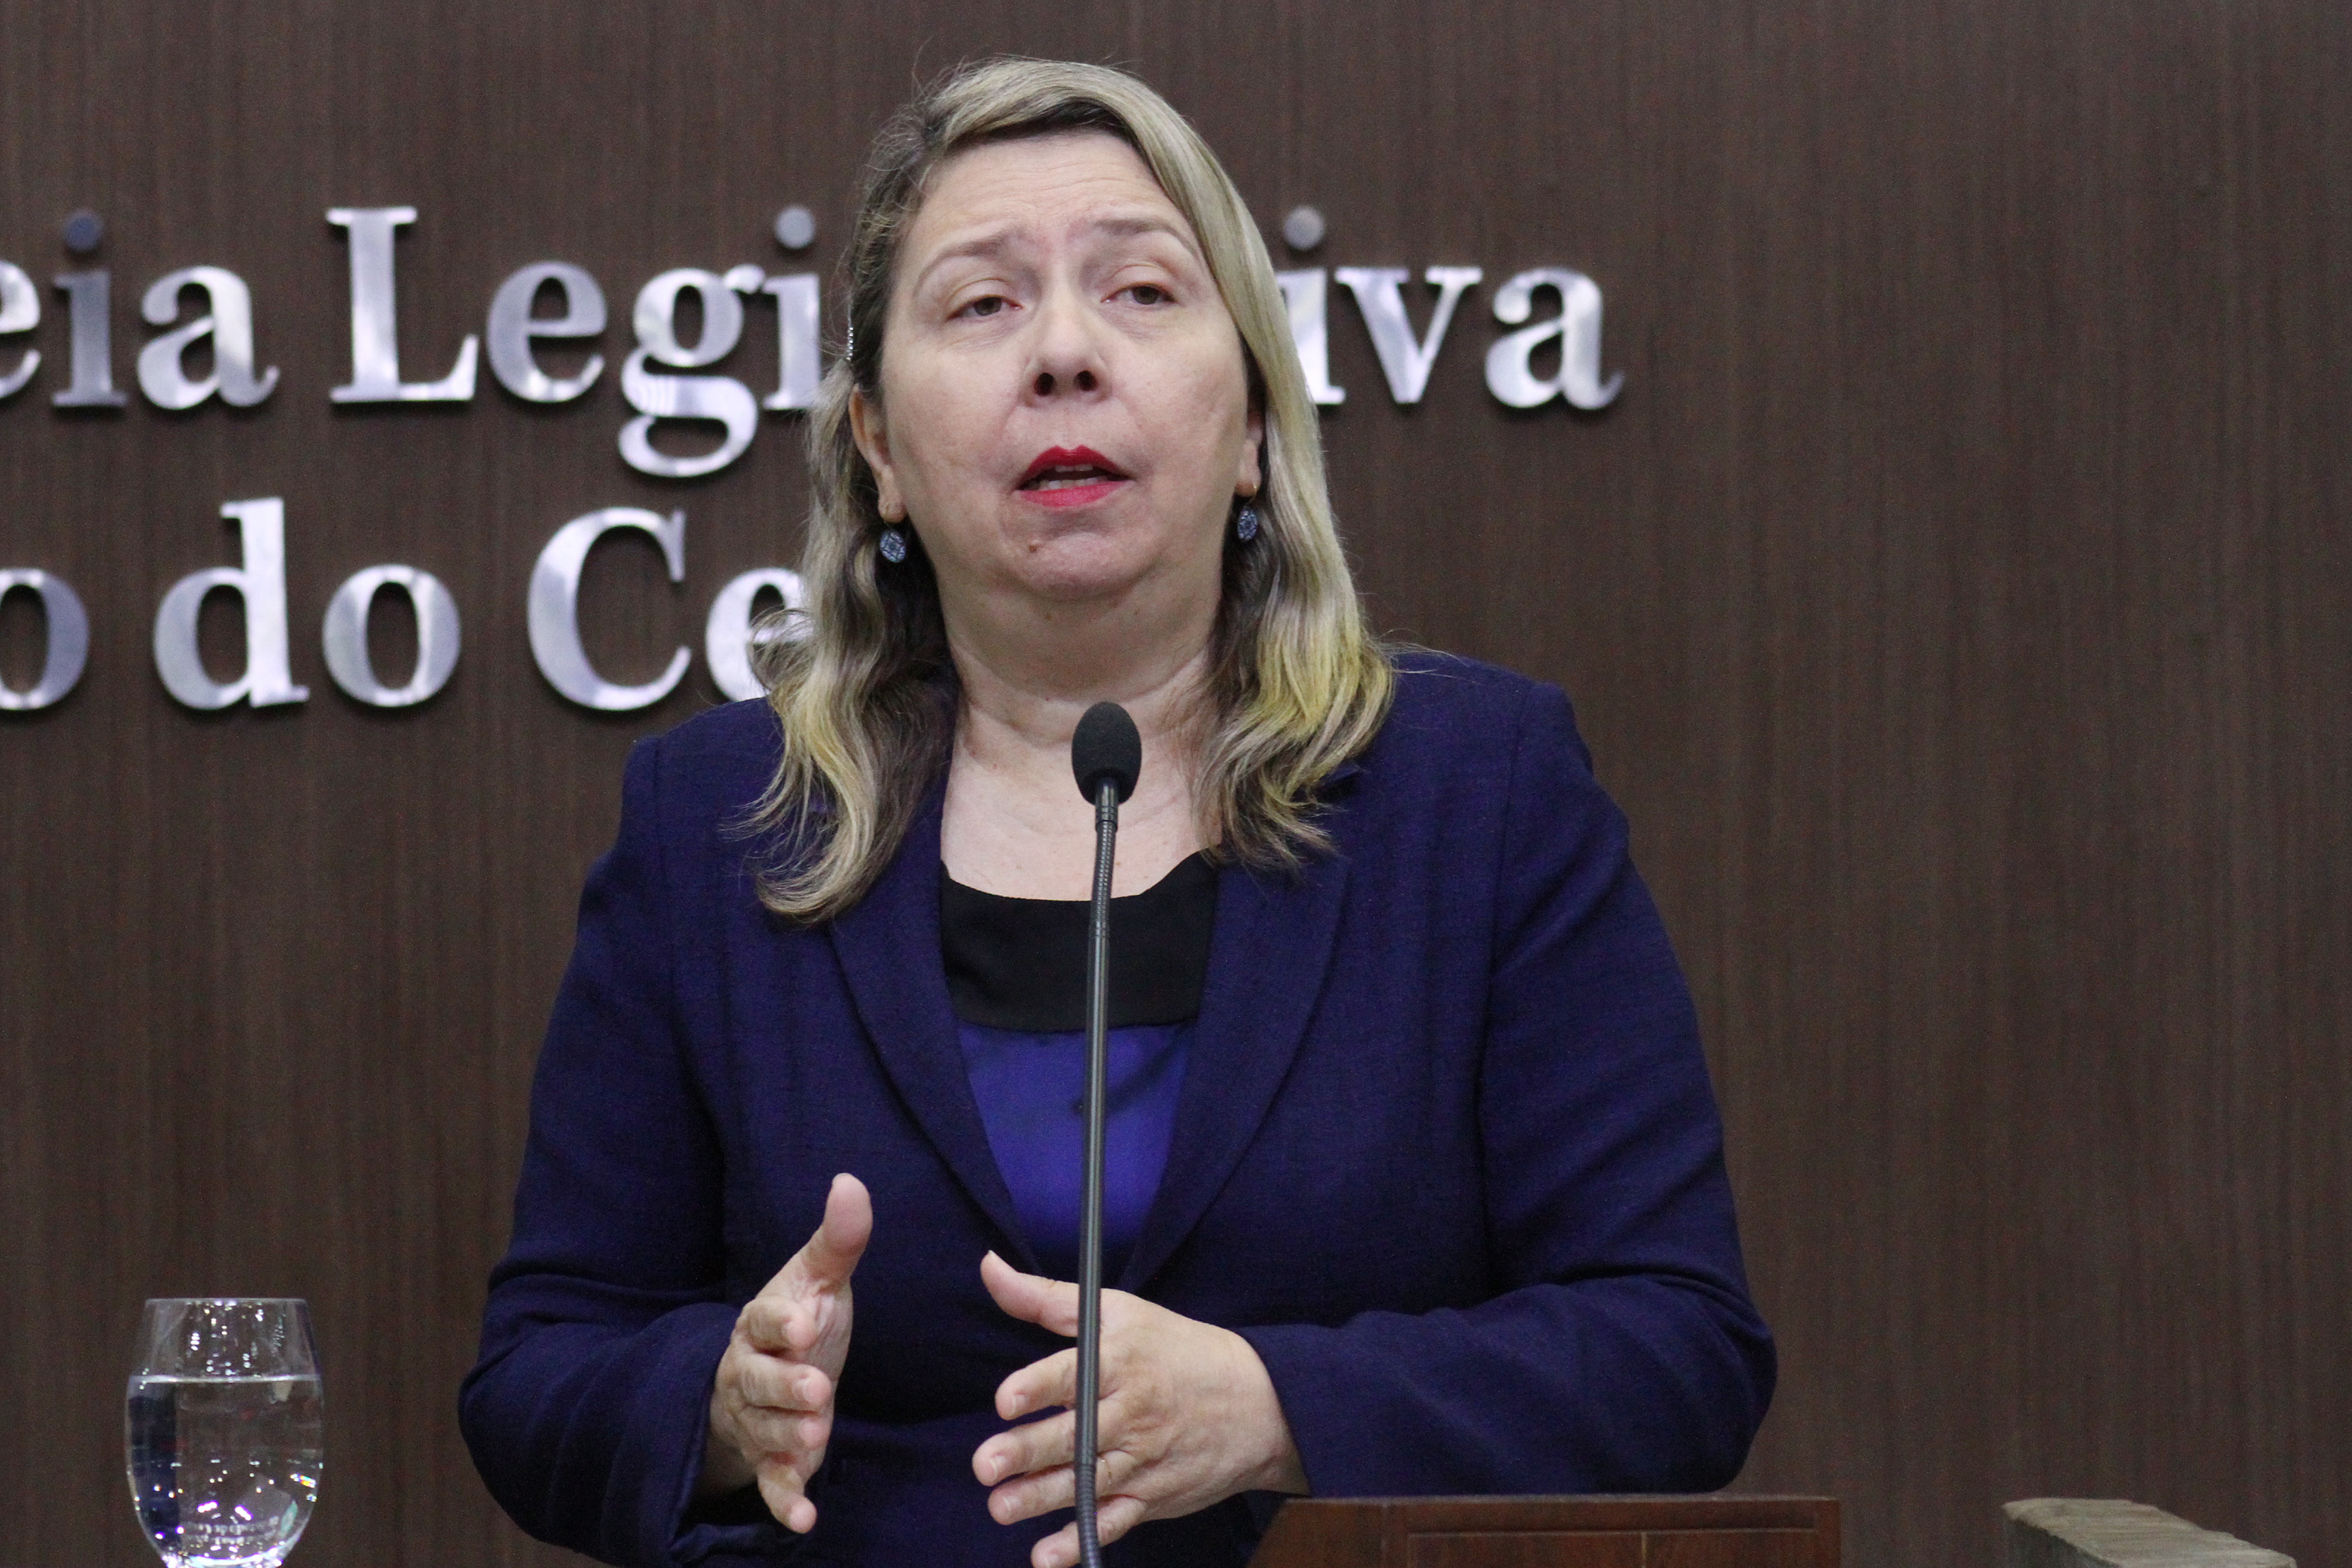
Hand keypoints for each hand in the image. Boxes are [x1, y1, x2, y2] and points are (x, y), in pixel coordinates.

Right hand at [700, 1173, 871, 1531]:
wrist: (775, 1374)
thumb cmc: (802, 1321)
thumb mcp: (820, 1280)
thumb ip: (838, 1240)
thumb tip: (851, 1181)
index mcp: (761, 1323)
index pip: (763, 1320)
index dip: (780, 1323)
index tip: (803, 1324)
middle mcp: (750, 1373)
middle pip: (759, 1382)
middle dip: (785, 1388)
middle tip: (817, 1392)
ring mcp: (757, 1419)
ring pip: (765, 1431)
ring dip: (788, 1437)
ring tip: (817, 1438)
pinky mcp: (770, 1459)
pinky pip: (771, 1483)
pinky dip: (785, 1502)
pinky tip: (805, 1519)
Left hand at [971, 1252, 1307, 1567]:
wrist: (1258, 1403)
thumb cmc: (1175, 1349)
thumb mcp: (1117, 1311)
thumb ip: (1045, 1298)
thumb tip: (989, 1267)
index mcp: (1120, 1361)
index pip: (1074, 1373)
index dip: (1039, 1386)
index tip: (1005, 1400)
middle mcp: (1130, 1413)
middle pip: (1074, 1434)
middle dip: (1029, 1451)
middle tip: (986, 1464)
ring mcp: (1141, 1460)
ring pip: (1087, 1482)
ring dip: (1041, 1499)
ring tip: (1001, 1506)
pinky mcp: (1150, 1498)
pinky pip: (1113, 1522)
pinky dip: (1081, 1541)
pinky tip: (1046, 1554)